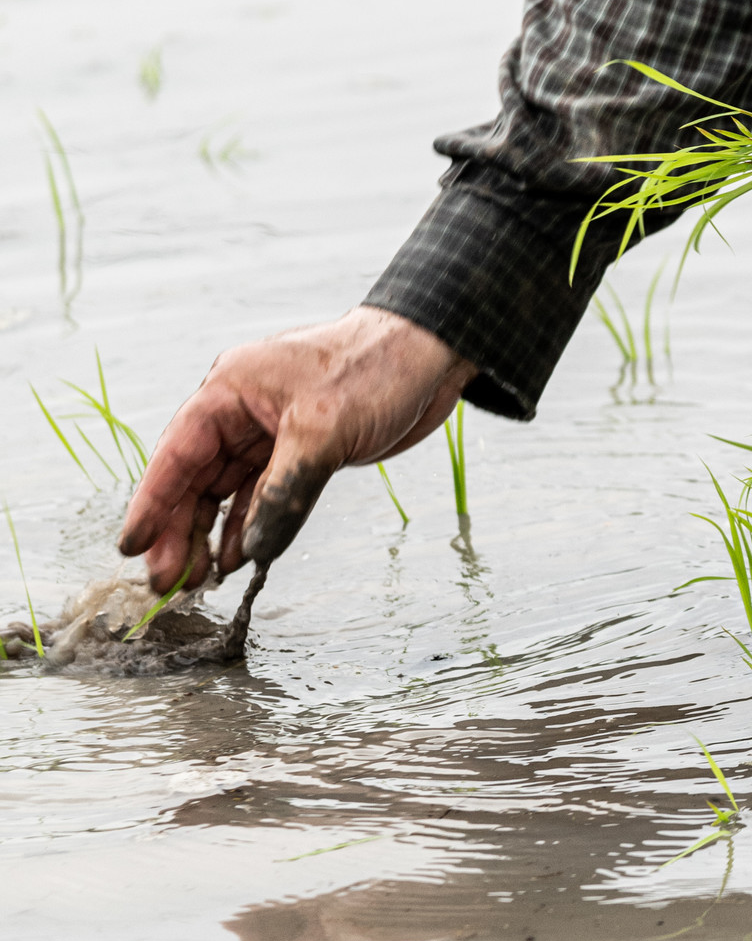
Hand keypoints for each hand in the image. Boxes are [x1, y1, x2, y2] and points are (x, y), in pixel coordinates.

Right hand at [119, 308, 475, 592]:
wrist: (429, 356)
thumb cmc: (373, 371)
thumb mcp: (322, 431)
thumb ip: (283, 493)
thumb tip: (251, 551)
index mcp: (230, 391)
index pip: (177, 454)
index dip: (152, 504)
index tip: (133, 548)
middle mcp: (241, 412)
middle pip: (195, 480)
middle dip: (180, 532)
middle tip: (170, 584)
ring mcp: (269, 434)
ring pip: (225, 493)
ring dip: (211, 537)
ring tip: (199, 582)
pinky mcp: (299, 452)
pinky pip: (260, 497)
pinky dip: (248, 528)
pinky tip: (239, 560)